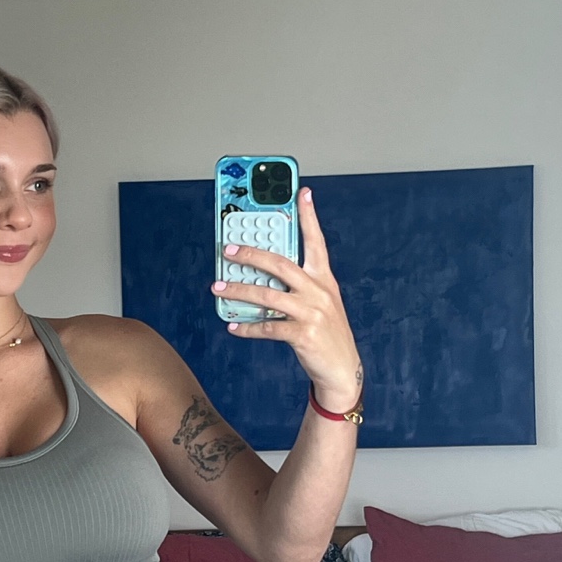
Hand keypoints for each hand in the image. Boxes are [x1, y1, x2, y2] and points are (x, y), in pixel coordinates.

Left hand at [211, 187, 362, 411]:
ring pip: (267, 295)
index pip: (316, 241)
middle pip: (280, 264)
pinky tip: (233, 326)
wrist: (342, 369)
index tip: (302, 192)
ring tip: (219, 287)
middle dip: (252, 254)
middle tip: (229, 250)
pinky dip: (247, 327)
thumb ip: (299, 285)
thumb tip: (262, 274)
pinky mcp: (303, 334)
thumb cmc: (326, 332)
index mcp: (324, 279)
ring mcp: (312, 312)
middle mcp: (319, 291)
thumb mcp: (321, 302)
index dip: (309, 216)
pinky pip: (267, 328)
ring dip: (239, 290)